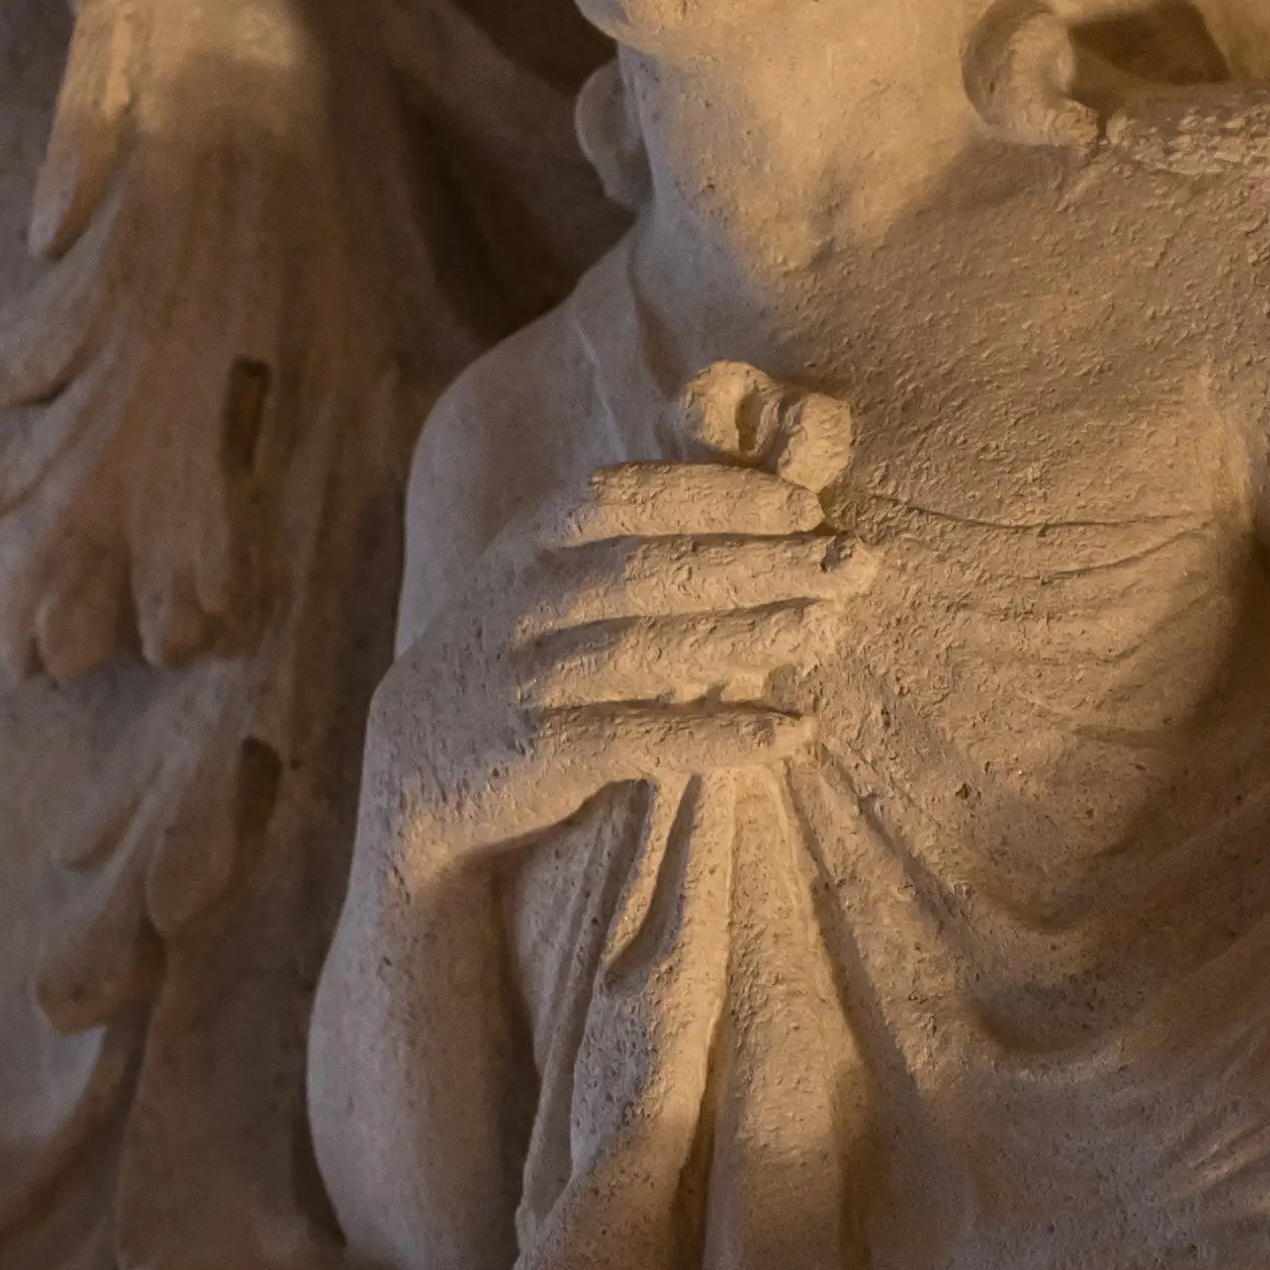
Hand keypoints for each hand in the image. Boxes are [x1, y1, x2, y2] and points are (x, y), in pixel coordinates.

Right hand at [366, 455, 869, 876]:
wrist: (414, 775)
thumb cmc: (518, 664)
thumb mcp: (544, 584)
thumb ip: (623, 545)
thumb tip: (765, 508)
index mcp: (527, 541)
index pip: (628, 496)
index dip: (718, 494)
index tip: (805, 503)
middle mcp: (519, 600)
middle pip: (653, 568)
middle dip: (762, 560)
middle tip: (855, 561)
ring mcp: (519, 677)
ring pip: (645, 647)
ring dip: (747, 636)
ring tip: (827, 629)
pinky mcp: (529, 753)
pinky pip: (636, 739)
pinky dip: (717, 735)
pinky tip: (788, 735)